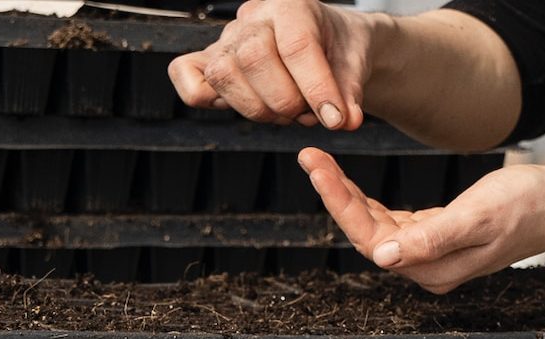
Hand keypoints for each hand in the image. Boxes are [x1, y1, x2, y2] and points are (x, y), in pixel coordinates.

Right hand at [169, 0, 380, 129]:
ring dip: (258, 109)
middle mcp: (254, 17)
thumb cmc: (340, 50)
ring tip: (288, 114)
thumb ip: (349, 93)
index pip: (296, 45)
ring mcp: (226, 38)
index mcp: (292, 4)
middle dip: (285, 101)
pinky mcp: (208, 61)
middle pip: (253, 58)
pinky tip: (250, 104)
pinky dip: (208, 100)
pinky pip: (187, 79)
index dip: (316, 88)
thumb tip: (343, 120)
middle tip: (309, 115)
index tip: (334, 119)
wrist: (331, 44)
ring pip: (223, 74)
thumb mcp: (357, 65)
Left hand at [299, 148, 544, 292]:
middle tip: (310, 156)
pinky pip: (393, 223)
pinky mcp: (438, 238)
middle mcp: (428, 268)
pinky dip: (371, 202)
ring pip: (375, 227)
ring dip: (348, 197)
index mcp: (432, 268)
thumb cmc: (527, 205)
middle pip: (366, 233)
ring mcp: (432, 256)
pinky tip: (353, 184)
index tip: (316, 167)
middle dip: (335, 195)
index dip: (338, 202)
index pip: (369, 238)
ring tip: (322, 163)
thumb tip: (382, 255)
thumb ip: (431, 238)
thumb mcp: (478, 216)